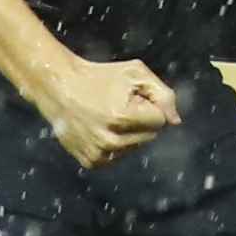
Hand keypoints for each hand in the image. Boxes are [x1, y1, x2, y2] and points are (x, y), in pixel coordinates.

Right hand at [33, 55, 178, 165]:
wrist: (60, 87)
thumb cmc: (100, 77)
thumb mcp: (136, 74)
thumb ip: (164, 95)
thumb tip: (175, 121)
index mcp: (122, 118)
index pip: (160, 120)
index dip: (150, 106)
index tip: (132, 97)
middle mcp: (109, 141)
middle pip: (150, 136)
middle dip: (141, 120)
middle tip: (120, 105)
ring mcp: (98, 154)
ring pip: (135, 147)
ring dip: (130, 133)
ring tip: (109, 116)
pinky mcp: (90, 161)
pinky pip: (118, 156)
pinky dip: (116, 144)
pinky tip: (102, 129)